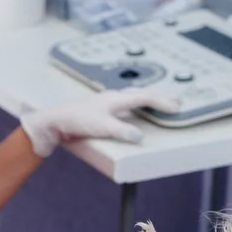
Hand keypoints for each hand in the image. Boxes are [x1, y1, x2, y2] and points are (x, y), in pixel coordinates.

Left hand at [19, 88, 180, 157]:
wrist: (54, 122)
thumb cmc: (76, 120)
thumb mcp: (101, 127)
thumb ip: (121, 131)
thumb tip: (139, 136)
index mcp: (116, 99)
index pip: (144, 97)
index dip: (162, 102)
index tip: (176, 107)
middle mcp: (113, 98)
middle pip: (141, 95)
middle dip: (160, 98)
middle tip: (176, 103)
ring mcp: (107, 103)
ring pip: (133, 99)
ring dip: (148, 101)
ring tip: (160, 105)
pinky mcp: (101, 111)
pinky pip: (125, 106)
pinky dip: (136, 108)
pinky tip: (135, 114)